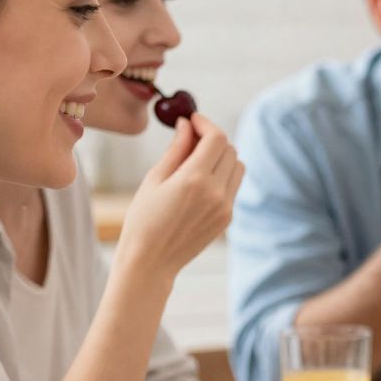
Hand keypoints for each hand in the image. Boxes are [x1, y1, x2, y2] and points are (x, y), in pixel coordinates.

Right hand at [114, 113, 242, 283]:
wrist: (151, 261)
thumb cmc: (143, 219)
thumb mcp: (154, 179)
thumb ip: (176, 149)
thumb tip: (187, 124)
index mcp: (195, 180)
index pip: (216, 139)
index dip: (206, 123)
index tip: (193, 119)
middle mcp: (217, 192)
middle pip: (230, 150)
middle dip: (212, 138)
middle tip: (191, 138)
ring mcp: (226, 207)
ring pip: (238, 167)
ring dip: (221, 156)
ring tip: (195, 159)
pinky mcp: (228, 218)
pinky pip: (233, 186)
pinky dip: (222, 175)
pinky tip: (199, 181)